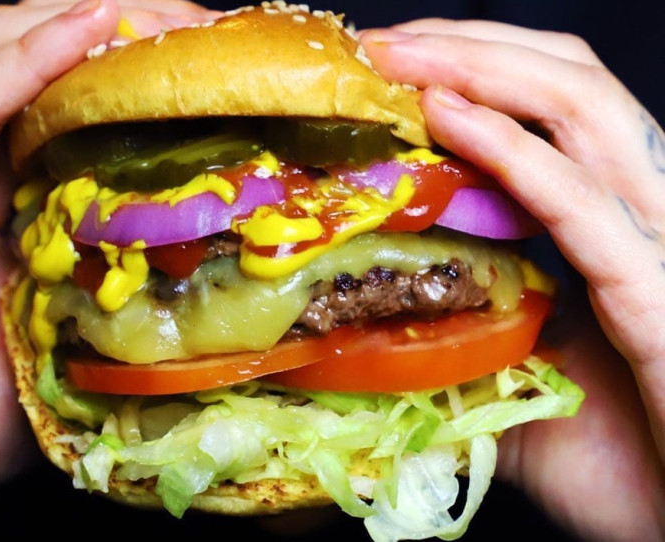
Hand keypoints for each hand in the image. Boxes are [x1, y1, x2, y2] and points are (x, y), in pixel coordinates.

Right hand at [0, 0, 214, 531]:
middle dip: (136, 40)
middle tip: (216, 34)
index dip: (153, 88)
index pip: (84, 114)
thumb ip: (116, 331)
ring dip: (96, 28)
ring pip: (9, 57)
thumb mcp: (57, 364)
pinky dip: (30, 57)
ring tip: (173, 17)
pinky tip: (92, 25)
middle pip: (55, 68)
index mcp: (9, 206)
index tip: (233, 82)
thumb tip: (200, 339)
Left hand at [361, 20, 664, 540]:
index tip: (386, 65)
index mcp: (616, 223)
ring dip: (479, 68)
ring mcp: (660, 243)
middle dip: (467, 44)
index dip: (474, 67)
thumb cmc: (617, 463)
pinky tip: (448, 113)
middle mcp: (646, 211)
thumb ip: (471, 333)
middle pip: (569, 81)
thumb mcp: (520, 379)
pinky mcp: (658, 293)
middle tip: (376, 43)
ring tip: (397, 56)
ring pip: (584, 110)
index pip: (553, 108)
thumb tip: (386, 312)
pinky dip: (513, 148)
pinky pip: (581, 200)